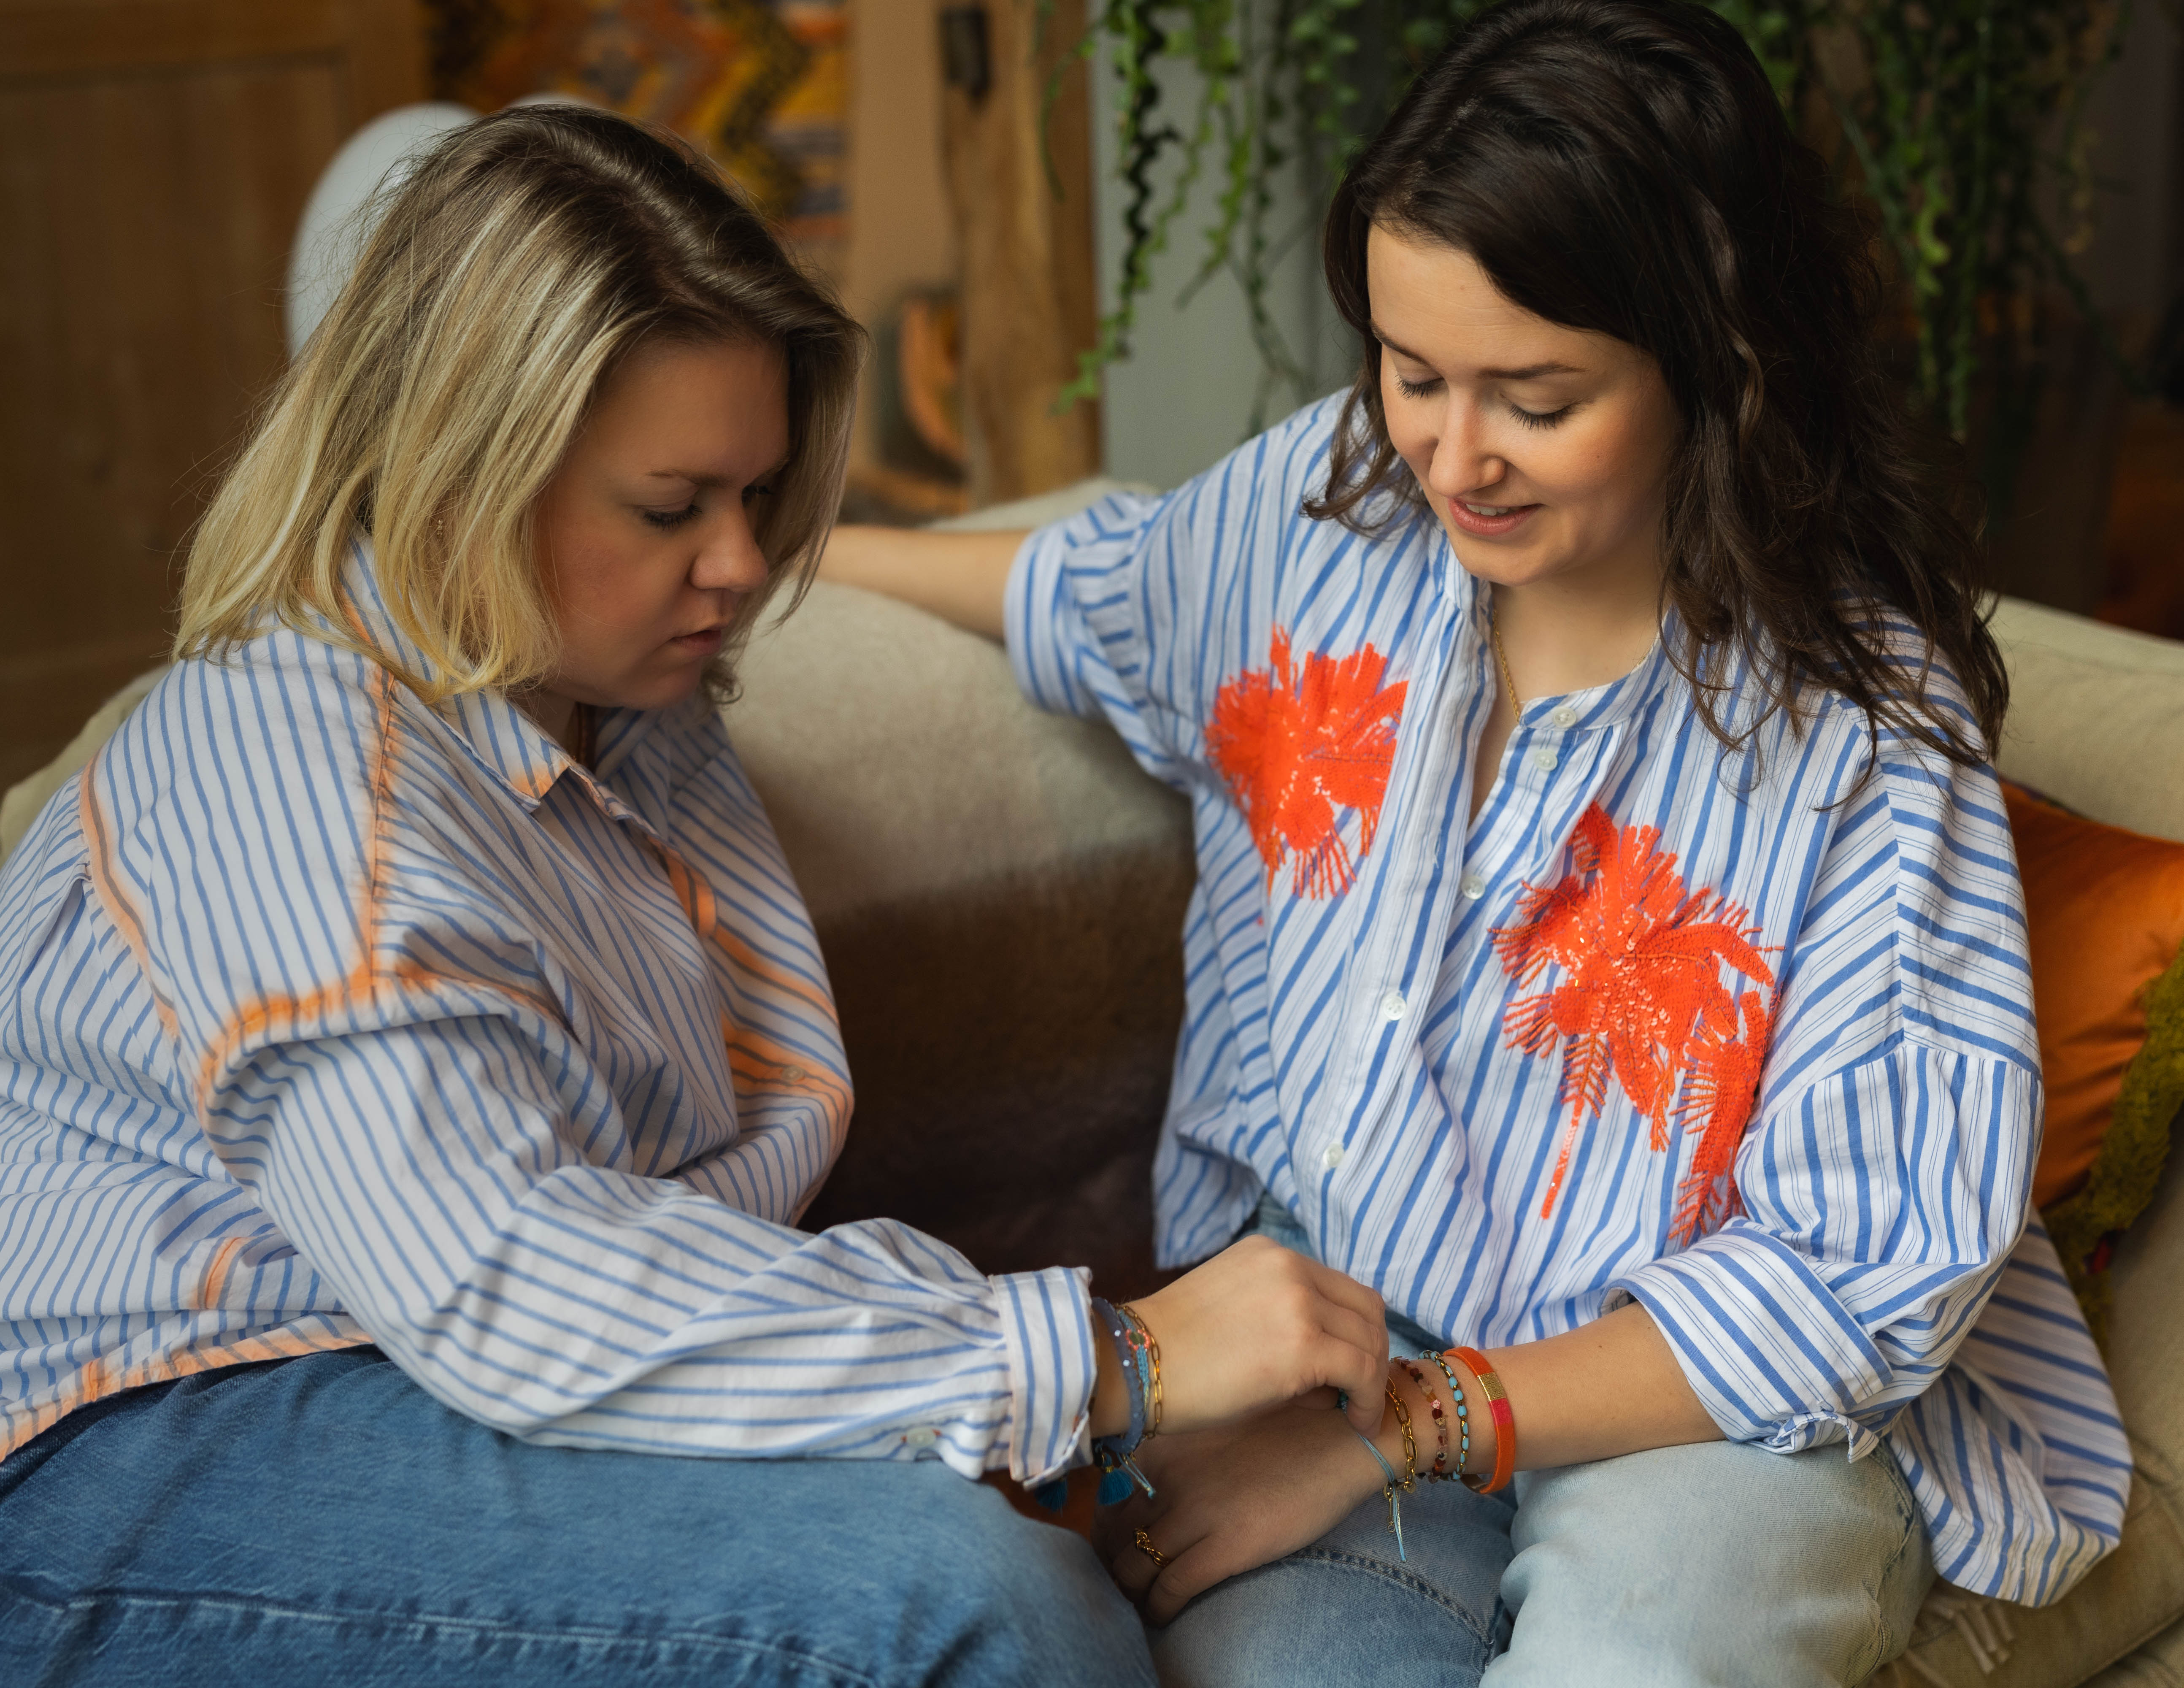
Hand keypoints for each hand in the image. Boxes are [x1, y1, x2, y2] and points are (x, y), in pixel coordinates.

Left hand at [1093, 1404, 1388, 1625]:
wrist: (1340, 1436)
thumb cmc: (1287, 1429)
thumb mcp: (1217, 1426)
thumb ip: (1180, 1452)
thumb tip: (1148, 1488)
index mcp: (1164, 1443)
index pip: (1106, 1494)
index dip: (1102, 1527)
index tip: (1111, 1542)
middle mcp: (1168, 1477)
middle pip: (1111, 1535)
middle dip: (1110, 1562)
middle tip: (1123, 1578)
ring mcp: (1194, 1513)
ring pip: (1131, 1568)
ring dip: (1130, 1591)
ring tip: (1140, 1600)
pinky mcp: (1223, 1548)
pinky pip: (1168, 1591)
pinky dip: (1157, 1609)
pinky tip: (1162, 1614)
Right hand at [1105, 1235, 1388, 1438]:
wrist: (1133, 1366)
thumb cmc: (1172, 1354)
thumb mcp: (1234, 1311)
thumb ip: (1282, 1317)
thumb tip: (1333, 1369)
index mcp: (1269, 1253)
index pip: (1340, 1287)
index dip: (1356, 1329)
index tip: (1352, 1366)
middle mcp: (1290, 1266)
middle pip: (1366, 1308)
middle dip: (1372, 1352)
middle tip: (1361, 1391)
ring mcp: (1299, 1301)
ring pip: (1370, 1338)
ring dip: (1371, 1378)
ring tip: (1355, 1410)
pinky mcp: (1304, 1343)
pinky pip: (1363, 1370)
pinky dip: (1368, 1399)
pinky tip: (1356, 1421)